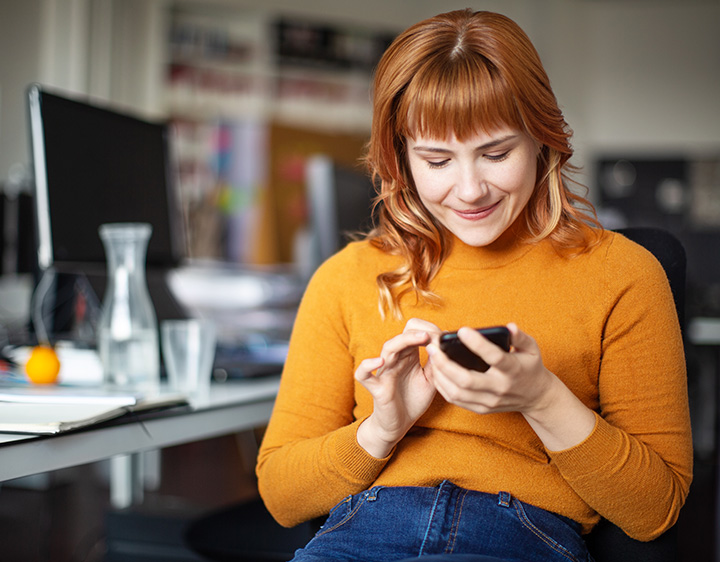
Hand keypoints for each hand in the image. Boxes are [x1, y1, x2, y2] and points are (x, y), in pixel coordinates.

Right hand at [355, 318, 439, 457]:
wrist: (399, 425)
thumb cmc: (413, 400)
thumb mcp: (431, 380)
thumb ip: (436, 363)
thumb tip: (445, 344)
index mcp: (408, 356)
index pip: (412, 331)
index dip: (427, 329)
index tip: (443, 335)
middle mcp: (395, 360)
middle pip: (402, 336)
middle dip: (418, 332)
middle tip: (434, 335)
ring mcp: (384, 372)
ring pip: (388, 349)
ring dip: (404, 340)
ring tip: (421, 338)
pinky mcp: (375, 387)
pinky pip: (363, 374)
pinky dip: (367, 365)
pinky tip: (379, 361)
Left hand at [427, 323, 595, 449]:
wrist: (536, 397)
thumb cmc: (530, 366)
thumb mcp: (532, 349)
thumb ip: (520, 337)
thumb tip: (509, 327)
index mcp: (513, 370)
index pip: (494, 357)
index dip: (477, 344)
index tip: (461, 330)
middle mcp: (499, 388)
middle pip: (467, 380)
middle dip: (445, 363)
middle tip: (433, 346)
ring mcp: (489, 401)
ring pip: (457, 392)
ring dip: (440, 375)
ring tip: (431, 356)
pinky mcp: (481, 409)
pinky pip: (456, 400)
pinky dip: (443, 386)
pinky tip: (436, 371)